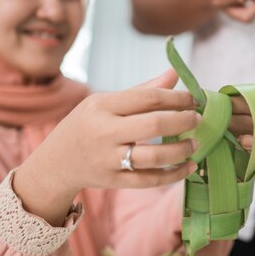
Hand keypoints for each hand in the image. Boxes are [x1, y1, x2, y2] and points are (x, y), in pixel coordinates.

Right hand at [15, 69, 199, 224]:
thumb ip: (142, 90)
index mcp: (101, 105)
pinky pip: (149, 180)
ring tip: (195, 144)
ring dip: (181, 150)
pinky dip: (173, 175)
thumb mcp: (105, 102)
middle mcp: (103, 131)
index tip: (193, 99)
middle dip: (183, 120)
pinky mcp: (113, 181)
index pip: (148, 98)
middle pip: (154, 124)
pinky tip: (187, 167)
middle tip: (198, 119)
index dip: (176, 97)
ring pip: (153, 156)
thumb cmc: (87, 125)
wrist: (56, 162)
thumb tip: (174, 74)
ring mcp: (107, 159)